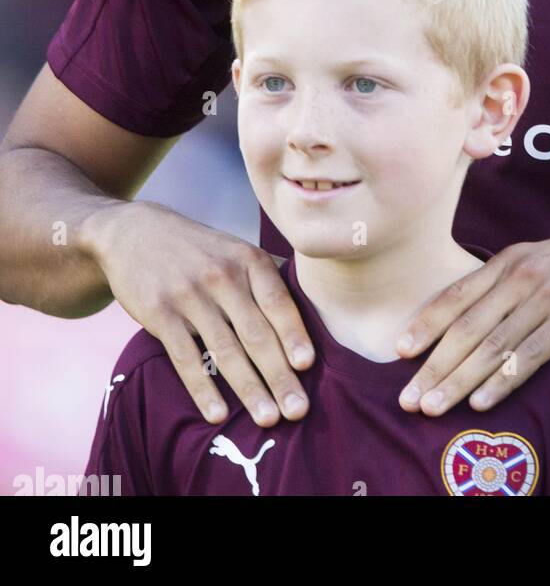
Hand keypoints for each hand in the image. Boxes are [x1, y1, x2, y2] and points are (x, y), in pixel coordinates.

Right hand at [81, 200, 313, 428]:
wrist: (135, 233)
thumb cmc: (199, 250)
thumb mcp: (235, 249)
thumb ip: (268, 275)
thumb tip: (313, 301)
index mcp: (248, 259)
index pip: (278, 301)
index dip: (293, 334)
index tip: (308, 365)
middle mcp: (222, 275)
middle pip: (256, 332)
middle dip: (279, 374)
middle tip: (298, 410)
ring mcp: (189, 295)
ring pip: (225, 350)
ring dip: (249, 388)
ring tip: (267, 418)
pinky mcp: (159, 313)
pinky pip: (185, 357)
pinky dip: (202, 389)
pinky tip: (218, 415)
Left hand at [395, 224, 549, 414]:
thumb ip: (516, 282)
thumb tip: (482, 314)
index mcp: (513, 258)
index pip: (457, 293)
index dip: (425, 323)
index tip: (397, 351)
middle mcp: (523, 272)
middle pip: (466, 325)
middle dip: (432, 364)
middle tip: (405, 397)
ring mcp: (548, 294)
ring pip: (492, 344)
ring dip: (458, 380)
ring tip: (431, 407)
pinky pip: (530, 355)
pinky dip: (503, 381)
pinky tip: (482, 402)